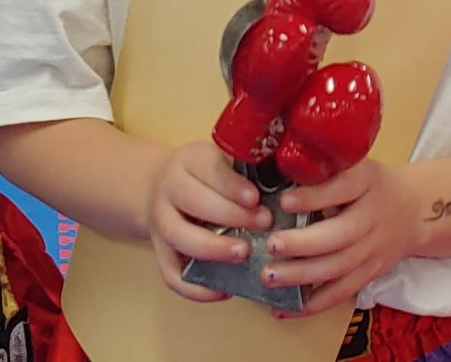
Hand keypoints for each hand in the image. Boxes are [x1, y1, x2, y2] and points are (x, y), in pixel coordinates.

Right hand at [146, 139, 268, 303]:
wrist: (164, 185)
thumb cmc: (209, 175)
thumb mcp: (226, 159)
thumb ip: (250, 170)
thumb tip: (290, 185)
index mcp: (191, 161)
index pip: (210, 170)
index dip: (233, 186)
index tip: (256, 198)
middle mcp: (170, 189)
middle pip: (194, 202)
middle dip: (231, 216)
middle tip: (264, 223)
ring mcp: (160, 221)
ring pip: (178, 236)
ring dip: (213, 248)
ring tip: (244, 253)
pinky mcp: (160, 251)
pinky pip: (170, 274)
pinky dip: (194, 288)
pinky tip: (222, 290)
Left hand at [266, 160, 423, 316]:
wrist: (414, 210)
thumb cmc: (370, 185)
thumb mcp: (353, 165)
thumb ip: (322, 170)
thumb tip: (274, 174)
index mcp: (367, 182)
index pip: (343, 188)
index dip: (315, 196)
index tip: (285, 200)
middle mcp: (373, 217)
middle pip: (342, 235)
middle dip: (304, 243)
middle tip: (272, 244)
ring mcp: (374, 249)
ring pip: (339, 268)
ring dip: (303, 276)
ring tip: (270, 275)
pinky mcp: (370, 274)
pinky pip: (341, 293)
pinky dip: (312, 304)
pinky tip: (284, 308)